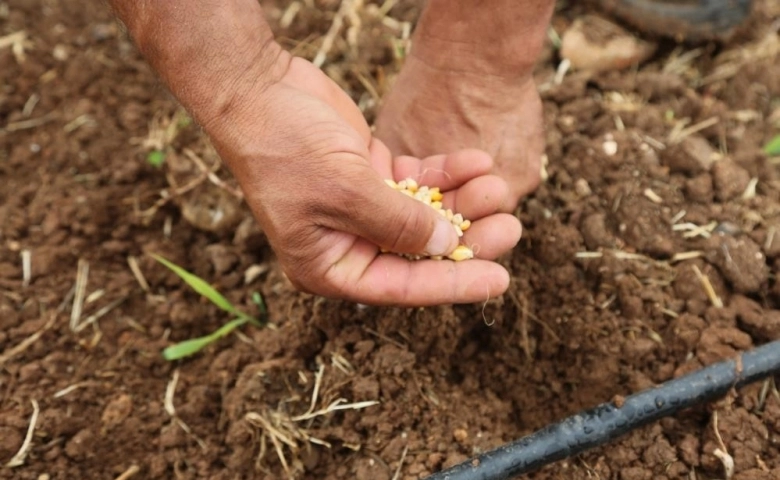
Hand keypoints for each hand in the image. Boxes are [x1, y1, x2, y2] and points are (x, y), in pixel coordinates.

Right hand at [204, 56, 521, 305]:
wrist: (258, 89)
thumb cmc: (285, 147)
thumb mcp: (345, 191)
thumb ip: (397, 224)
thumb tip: (445, 245)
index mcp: (329, 267)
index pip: (402, 287)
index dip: (453, 284)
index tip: (499, 281)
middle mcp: (348, 243)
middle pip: (420, 253)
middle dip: (467, 239)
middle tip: (510, 225)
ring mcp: (361, 208)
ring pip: (425, 215)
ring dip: (463, 202)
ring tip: (498, 185)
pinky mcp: (371, 174)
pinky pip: (419, 181)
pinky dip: (446, 173)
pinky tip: (475, 162)